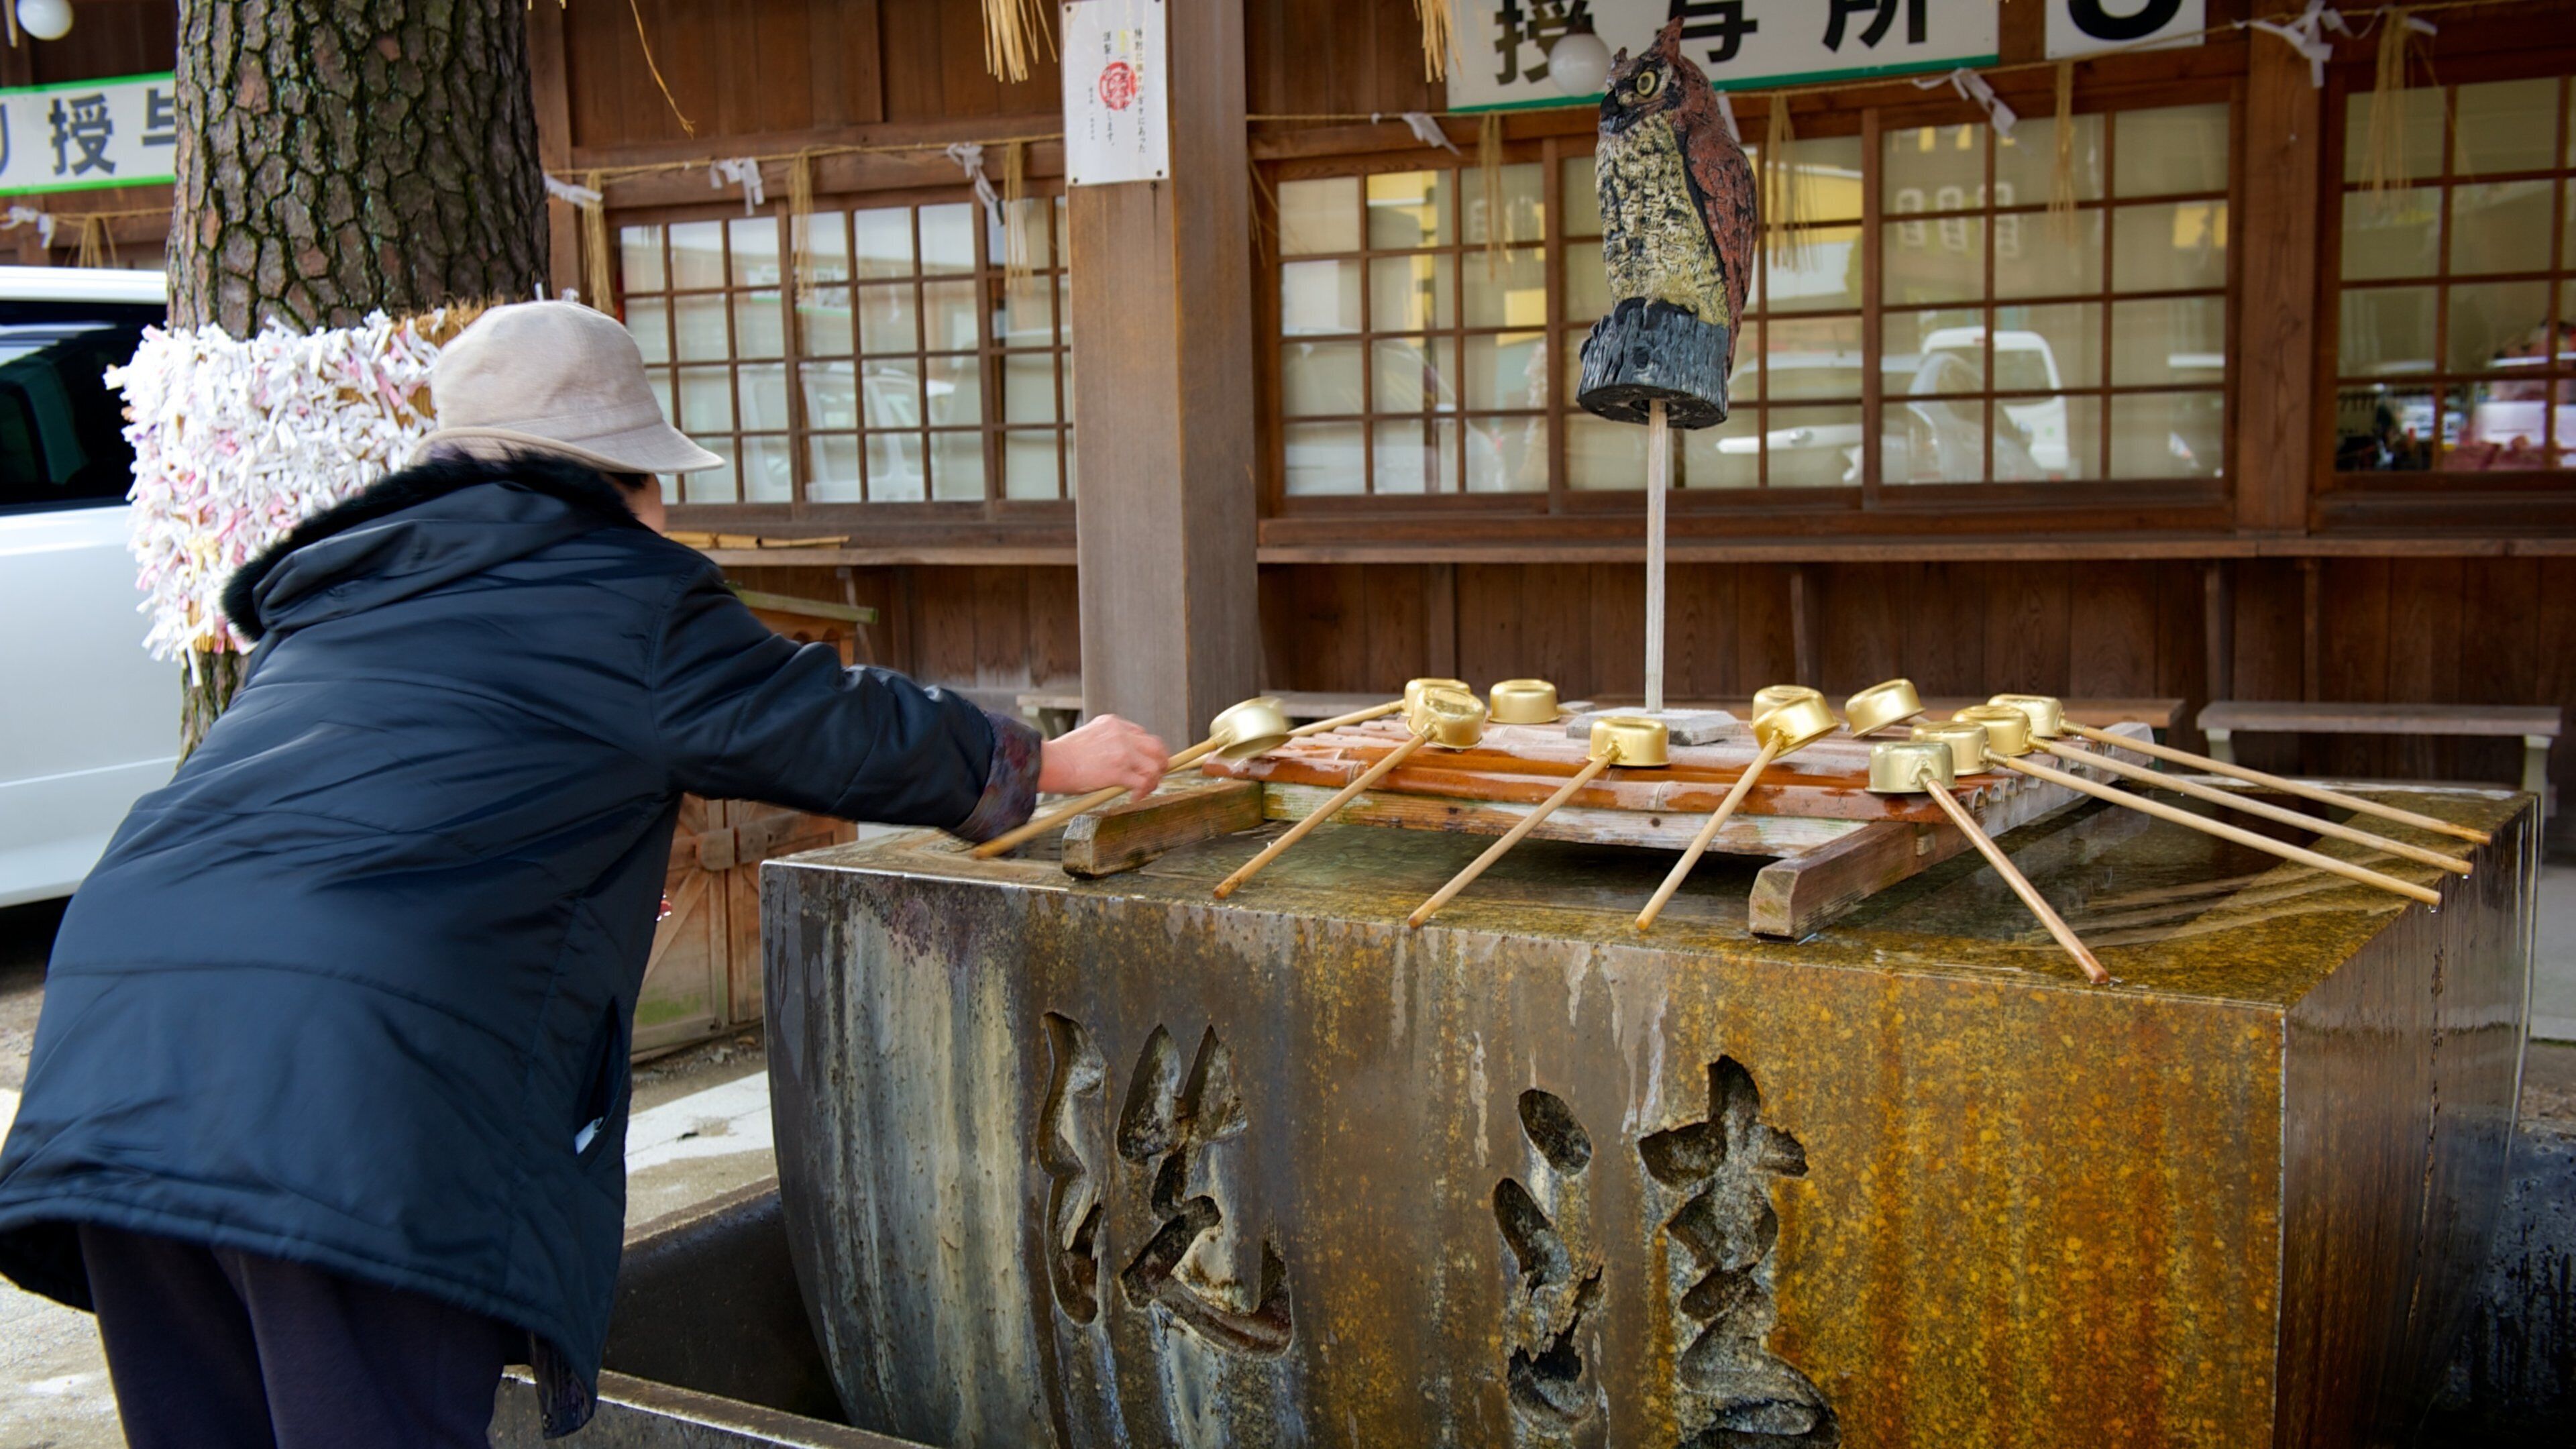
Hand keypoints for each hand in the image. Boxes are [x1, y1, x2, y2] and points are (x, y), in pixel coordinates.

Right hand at [1039, 714, 1168, 801]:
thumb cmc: (1063, 756)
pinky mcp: (1119, 771)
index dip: (1146, 751)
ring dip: (1153, 780)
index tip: (1144, 763)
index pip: (1142, 734)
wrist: (1051, 763)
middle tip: (1156, 775)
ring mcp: (1122, 752)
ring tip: (1144, 790)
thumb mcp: (1089, 737)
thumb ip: (1107, 743)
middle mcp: (1121, 734)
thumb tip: (1119, 763)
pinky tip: (1134, 797)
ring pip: (1155, 765)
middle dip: (1160, 762)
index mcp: (1113, 723)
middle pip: (1156, 746)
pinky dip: (1143, 792)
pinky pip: (1143, 783)